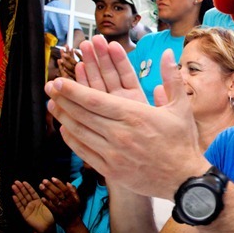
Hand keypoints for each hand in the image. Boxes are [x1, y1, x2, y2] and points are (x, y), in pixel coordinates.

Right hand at [11, 180, 53, 232]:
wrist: (49, 227)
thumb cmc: (51, 216)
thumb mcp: (51, 204)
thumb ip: (48, 196)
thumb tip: (47, 186)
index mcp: (38, 201)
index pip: (32, 192)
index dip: (28, 187)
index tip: (24, 181)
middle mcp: (32, 204)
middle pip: (25, 195)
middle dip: (21, 188)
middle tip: (16, 181)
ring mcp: (28, 209)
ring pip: (22, 199)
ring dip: (17, 193)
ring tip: (13, 186)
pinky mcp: (25, 214)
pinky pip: (20, 207)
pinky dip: (17, 202)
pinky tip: (13, 196)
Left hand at [39, 177, 81, 229]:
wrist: (72, 223)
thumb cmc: (74, 210)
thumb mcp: (77, 200)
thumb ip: (74, 191)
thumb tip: (68, 183)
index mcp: (72, 198)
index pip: (65, 189)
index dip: (59, 183)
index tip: (52, 178)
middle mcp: (67, 202)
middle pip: (58, 193)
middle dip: (51, 186)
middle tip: (44, 180)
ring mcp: (61, 208)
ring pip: (54, 199)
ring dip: (47, 192)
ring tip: (40, 186)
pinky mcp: (57, 214)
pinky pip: (51, 207)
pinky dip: (47, 203)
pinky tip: (42, 198)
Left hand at [45, 43, 207, 198]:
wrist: (184, 178)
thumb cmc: (182, 141)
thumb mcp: (181, 107)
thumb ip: (171, 78)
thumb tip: (166, 53)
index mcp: (135, 115)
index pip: (95, 100)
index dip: (73, 90)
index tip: (59, 80)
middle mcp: (119, 133)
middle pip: (82, 114)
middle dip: (62, 99)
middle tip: (49, 87)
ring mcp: (113, 153)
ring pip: (80, 132)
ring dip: (63, 117)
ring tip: (52, 105)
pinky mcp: (111, 169)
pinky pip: (84, 152)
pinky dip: (71, 140)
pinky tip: (65, 130)